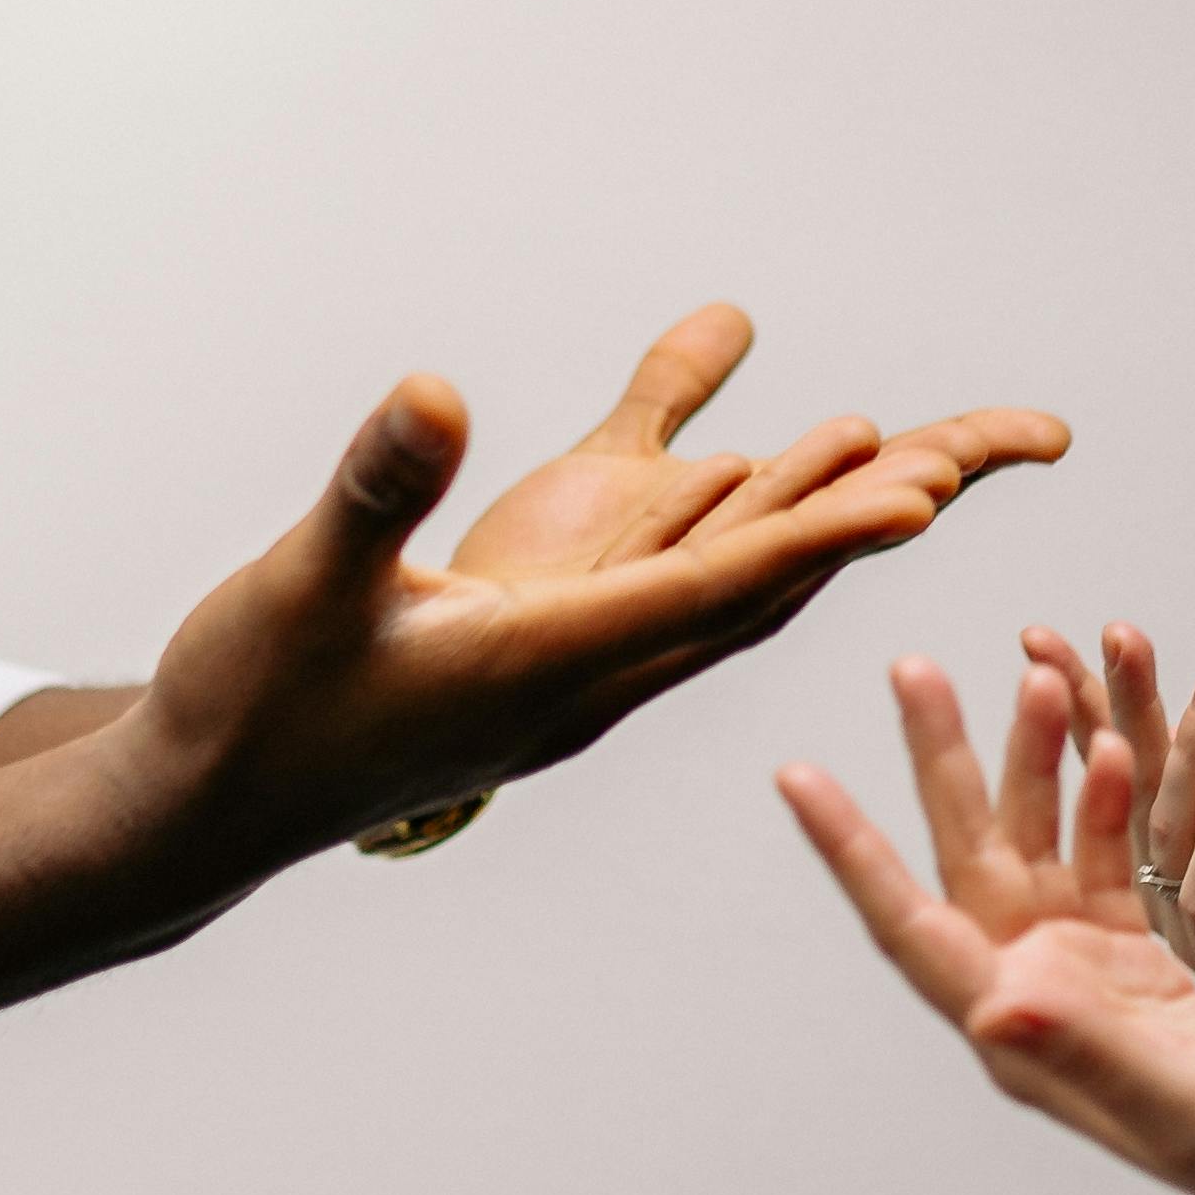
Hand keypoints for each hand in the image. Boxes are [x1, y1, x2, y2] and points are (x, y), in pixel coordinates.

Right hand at [125, 317, 1065, 886]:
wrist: (209, 803)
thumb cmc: (249, 705)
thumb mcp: (304, 588)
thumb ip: (376, 492)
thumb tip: (434, 391)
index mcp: (551, 664)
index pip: (714, 591)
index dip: (817, 536)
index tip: (917, 498)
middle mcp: (588, 669)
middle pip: (762, 585)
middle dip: (866, 521)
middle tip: (985, 456)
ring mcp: (569, 661)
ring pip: (723, 580)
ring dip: (818, 515)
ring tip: (921, 459)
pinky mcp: (535, 645)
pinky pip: (655, 572)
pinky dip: (717, 503)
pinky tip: (740, 420)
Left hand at [777, 688, 1194, 1194]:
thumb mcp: (1176, 1099)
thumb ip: (1085, 1049)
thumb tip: (991, 1005)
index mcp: (1022, 1033)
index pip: (915, 927)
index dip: (853, 850)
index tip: (798, 774)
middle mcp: (1038, 992)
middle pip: (965, 860)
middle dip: (939, 762)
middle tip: (913, 666)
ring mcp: (1086, 967)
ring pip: (1037, 842)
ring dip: (1035, 762)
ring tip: (1040, 677)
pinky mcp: (1140, 949)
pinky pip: (1104, 852)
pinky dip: (1105, 797)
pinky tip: (1113, 742)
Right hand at [1062, 628, 1194, 1122]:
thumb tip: (1181, 721)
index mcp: (1174, 861)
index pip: (1120, 770)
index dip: (1086, 704)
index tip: (1044, 639)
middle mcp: (1171, 899)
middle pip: (1131, 793)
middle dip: (1113, 711)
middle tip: (1107, 637)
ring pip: (1172, 836)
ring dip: (1184, 752)